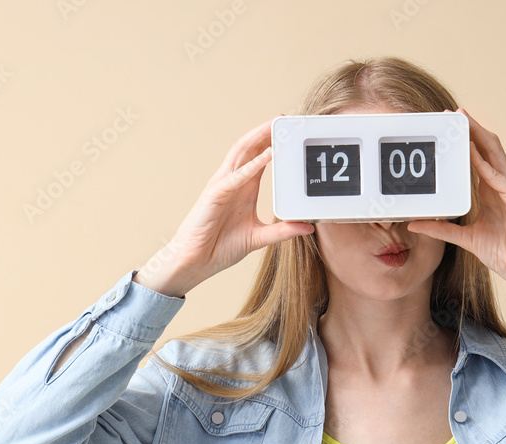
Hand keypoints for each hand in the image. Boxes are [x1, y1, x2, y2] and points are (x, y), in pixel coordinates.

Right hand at [134, 115, 314, 297]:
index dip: (272, 143)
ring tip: (275, 126)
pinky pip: (236, 177)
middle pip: (249, 148)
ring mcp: (222, 186)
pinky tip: (267, 155)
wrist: (196, 262)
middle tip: (284, 118)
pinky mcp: (214, 196)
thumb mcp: (259, 237)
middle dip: (265, 132)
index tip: (289, 133)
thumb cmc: (220, 247)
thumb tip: (308, 228)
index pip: (259, 157)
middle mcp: (233, 182)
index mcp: (244, 188)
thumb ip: (283, 231)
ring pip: (240, 154)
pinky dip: (252, 165)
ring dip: (258, 138)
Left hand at [406, 108, 505, 301]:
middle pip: (487, 149)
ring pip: (495, 154)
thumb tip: (415, 223)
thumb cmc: (504, 254)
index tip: (449, 128)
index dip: (465, 142)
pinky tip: (471, 151)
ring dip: (478, 136)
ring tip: (463, 120)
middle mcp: (502, 185)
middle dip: (471, 130)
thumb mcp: (465, 238)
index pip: (477, 159)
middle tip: (454, 113)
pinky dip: (483, 163)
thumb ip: (441, 229)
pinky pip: (498, 176)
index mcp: (491, 192)